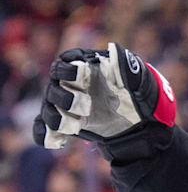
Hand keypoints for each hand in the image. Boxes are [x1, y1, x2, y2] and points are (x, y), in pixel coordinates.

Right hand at [35, 43, 176, 160]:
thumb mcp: (136, 79)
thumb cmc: (135, 91)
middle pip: (53, 87)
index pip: (65, 62)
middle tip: (85, 106)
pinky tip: (59, 142)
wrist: (138, 119)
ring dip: (57, 118)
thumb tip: (114, 48)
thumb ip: (124, 64)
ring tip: (76, 125)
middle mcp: (70, 85)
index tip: (80, 74)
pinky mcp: (66, 123)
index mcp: (84, 68)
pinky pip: (45, 129)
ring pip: (48, 109)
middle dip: (64, 96)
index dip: (68, 68)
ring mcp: (66, 105)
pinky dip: (47, 135)